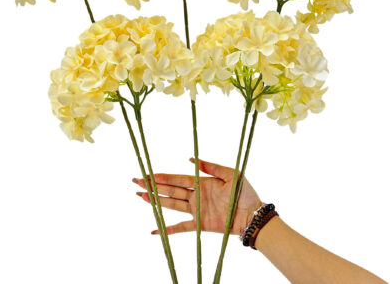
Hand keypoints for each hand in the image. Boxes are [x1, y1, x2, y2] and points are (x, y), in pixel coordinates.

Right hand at [132, 158, 261, 234]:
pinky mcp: (200, 225)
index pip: (177, 179)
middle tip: (137, 182)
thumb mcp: (231, 174)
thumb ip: (212, 166)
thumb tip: (191, 158)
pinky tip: (156, 231)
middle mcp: (195, 196)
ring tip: (141, 196)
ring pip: (172, 205)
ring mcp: (196, 211)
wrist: (253, 214)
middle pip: (170, 190)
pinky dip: (168, 230)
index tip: (148, 174)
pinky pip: (182, 228)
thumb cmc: (245, 192)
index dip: (162, 177)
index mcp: (201, 183)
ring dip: (156, 201)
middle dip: (153, 186)